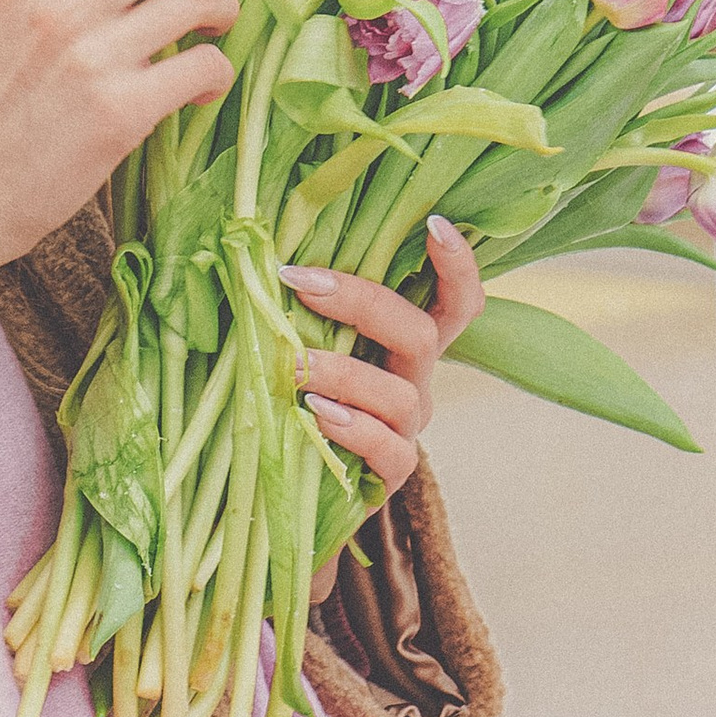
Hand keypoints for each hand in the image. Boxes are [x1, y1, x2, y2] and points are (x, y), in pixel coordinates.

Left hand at [279, 215, 481, 594]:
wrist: (298, 491)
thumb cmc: (298, 399)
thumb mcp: (308, 347)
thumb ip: (303, 310)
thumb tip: (257, 258)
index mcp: (405, 343)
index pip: (456, 302)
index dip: (458, 264)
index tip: (435, 225)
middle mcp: (416, 381)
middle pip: (420, 333)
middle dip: (364, 303)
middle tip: (304, 283)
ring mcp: (408, 429)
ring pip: (401, 395)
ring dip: (345, 373)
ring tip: (296, 366)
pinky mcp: (392, 473)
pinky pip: (389, 450)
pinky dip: (353, 429)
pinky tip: (317, 416)